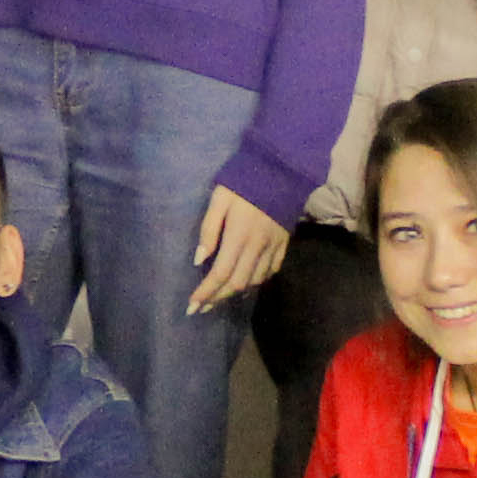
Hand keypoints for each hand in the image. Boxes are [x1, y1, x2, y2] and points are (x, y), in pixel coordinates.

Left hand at [188, 186, 290, 313]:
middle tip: (202, 307)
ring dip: (236, 293)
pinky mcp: (284, 244)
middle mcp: (258, 247)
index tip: (192, 305)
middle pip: (237, 283)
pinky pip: (271, 271)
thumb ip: (208, 230)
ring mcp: (274, 247)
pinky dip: (257, 281)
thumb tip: (198, 260)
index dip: (206, 292)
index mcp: (239, 236)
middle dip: (218, 298)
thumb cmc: (244, 182)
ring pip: (255, 281)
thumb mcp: (219, 199)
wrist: (282, 170)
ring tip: (219, 298)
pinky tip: (246, 284)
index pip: (220, 273)